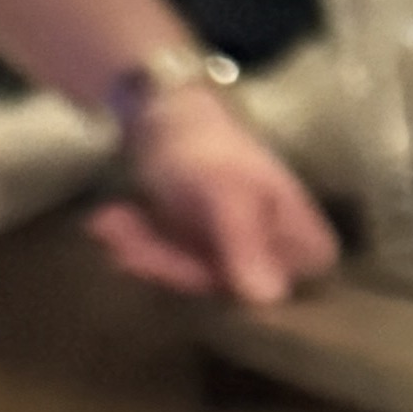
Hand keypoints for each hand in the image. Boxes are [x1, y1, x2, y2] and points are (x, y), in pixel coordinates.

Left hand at [92, 79, 341, 312]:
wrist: (173, 110)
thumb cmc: (209, 145)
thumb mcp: (227, 193)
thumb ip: (244, 243)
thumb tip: (268, 301)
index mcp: (309, 252)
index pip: (254, 292)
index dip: (197, 277)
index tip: (140, 257)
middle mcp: (285, 264)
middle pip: (216, 285)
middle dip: (157, 257)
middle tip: (106, 228)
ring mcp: (248, 260)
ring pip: (189, 276)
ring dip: (140, 247)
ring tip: (103, 219)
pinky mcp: (215, 255)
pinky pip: (176, 263)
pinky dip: (141, 242)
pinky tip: (112, 219)